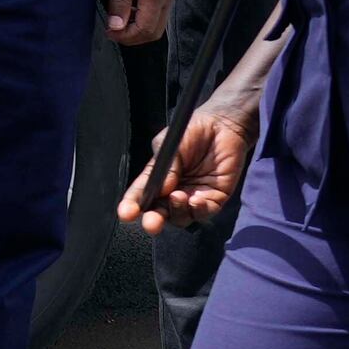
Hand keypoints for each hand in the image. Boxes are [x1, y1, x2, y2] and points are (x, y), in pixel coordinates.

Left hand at [102, 0, 184, 46]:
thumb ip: (120, 2)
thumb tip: (116, 27)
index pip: (144, 31)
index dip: (125, 37)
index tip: (108, 31)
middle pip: (154, 31)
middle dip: (133, 36)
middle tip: (113, 29)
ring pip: (158, 21)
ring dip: (138, 26)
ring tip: (119, 17)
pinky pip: (160, 10)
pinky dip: (145, 16)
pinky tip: (130, 7)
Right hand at [123, 96, 249, 231]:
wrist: (223, 125)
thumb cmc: (192, 131)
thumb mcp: (170, 144)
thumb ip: (164, 167)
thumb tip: (160, 190)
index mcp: (157, 178)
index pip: (142, 195)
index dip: (132, 205)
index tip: (125, 214)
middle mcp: (172, 191)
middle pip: (159, 213)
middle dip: (153, 220)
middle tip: (151, 223)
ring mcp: (193, 196)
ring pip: (180, 217)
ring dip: (176, 212)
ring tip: (178, 196)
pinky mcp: (214, 199)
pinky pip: (203, 213)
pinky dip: (198, 211)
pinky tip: (196, 200)